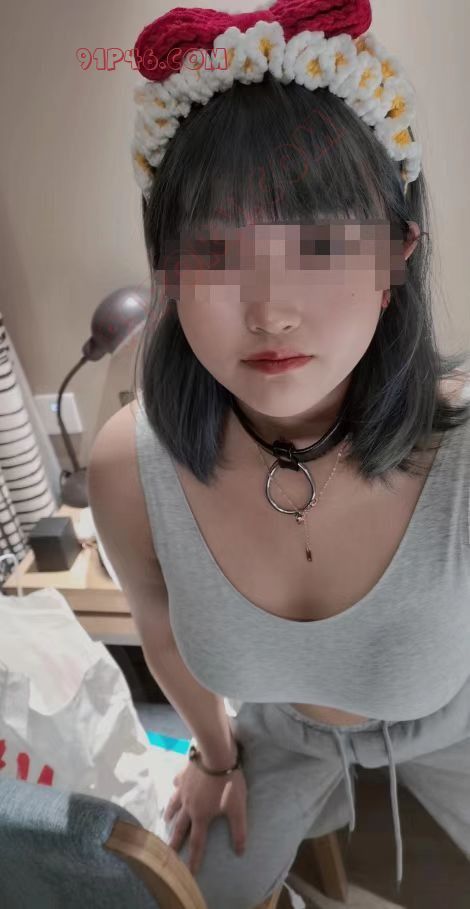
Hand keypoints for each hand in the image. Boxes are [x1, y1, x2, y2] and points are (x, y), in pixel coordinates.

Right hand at [163, 753, 247, 875]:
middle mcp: (188, 805)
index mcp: (201, 816)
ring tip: (166, 820)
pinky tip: (175, 786)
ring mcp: (183, 789)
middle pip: (180, 827)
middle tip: (168, 852)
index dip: (194, 858)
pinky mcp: (183, 774)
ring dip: (170, 814)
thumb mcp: (237, 808)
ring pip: (173, 805)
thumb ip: (238, 831)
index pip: (197, 842)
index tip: (189, 872)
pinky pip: (177, 783)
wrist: (215, 754)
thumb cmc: (228, 782)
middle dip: (175, 841)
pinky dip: (175, 788)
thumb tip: (240, 852)